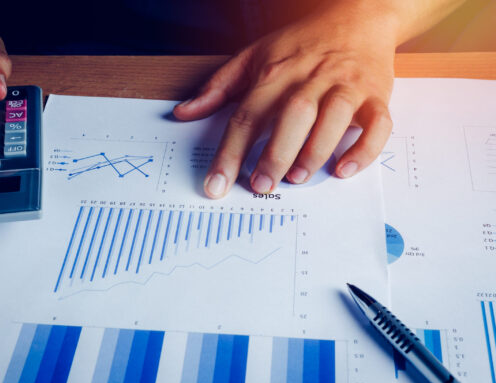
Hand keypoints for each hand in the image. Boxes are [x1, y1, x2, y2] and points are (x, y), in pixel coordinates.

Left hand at [174, 4, 395, 197]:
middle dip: (275, 154)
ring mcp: (346, 86)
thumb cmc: (301, 43)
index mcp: (276, 72)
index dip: (228, 153)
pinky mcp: (375, 95)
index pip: (247, 115)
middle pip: (292, 115)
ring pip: (334, 118)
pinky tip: (344, 169)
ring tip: (297, 178)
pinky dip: (364, 149)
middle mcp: (311, 78)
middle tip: (260, 185)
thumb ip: (218, 87)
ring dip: (315, 151)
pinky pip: (378, 124)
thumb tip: (183, 112)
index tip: (215, 185)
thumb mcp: (253, 55)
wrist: (357, 15)